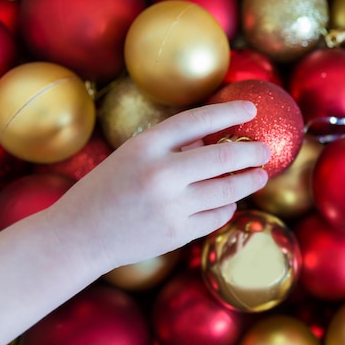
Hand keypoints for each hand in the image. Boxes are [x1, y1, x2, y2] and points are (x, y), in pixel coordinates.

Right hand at [43, 100, 269, 270]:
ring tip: (260, 175)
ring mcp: (170, 206)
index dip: (227, 112)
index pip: (196, 120)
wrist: (78, 236)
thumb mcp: (131, 156)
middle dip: (251, 153)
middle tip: (265, 151)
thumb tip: (212, 137)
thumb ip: (171, 145)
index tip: (250, 108)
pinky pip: (216, 216)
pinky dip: (227, 207)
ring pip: (226, 191)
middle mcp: (160, 174)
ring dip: (248, 181)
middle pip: (222, 158)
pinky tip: (230, 202)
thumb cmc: (105, 190)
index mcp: (145, 146)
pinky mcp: (176, 234)